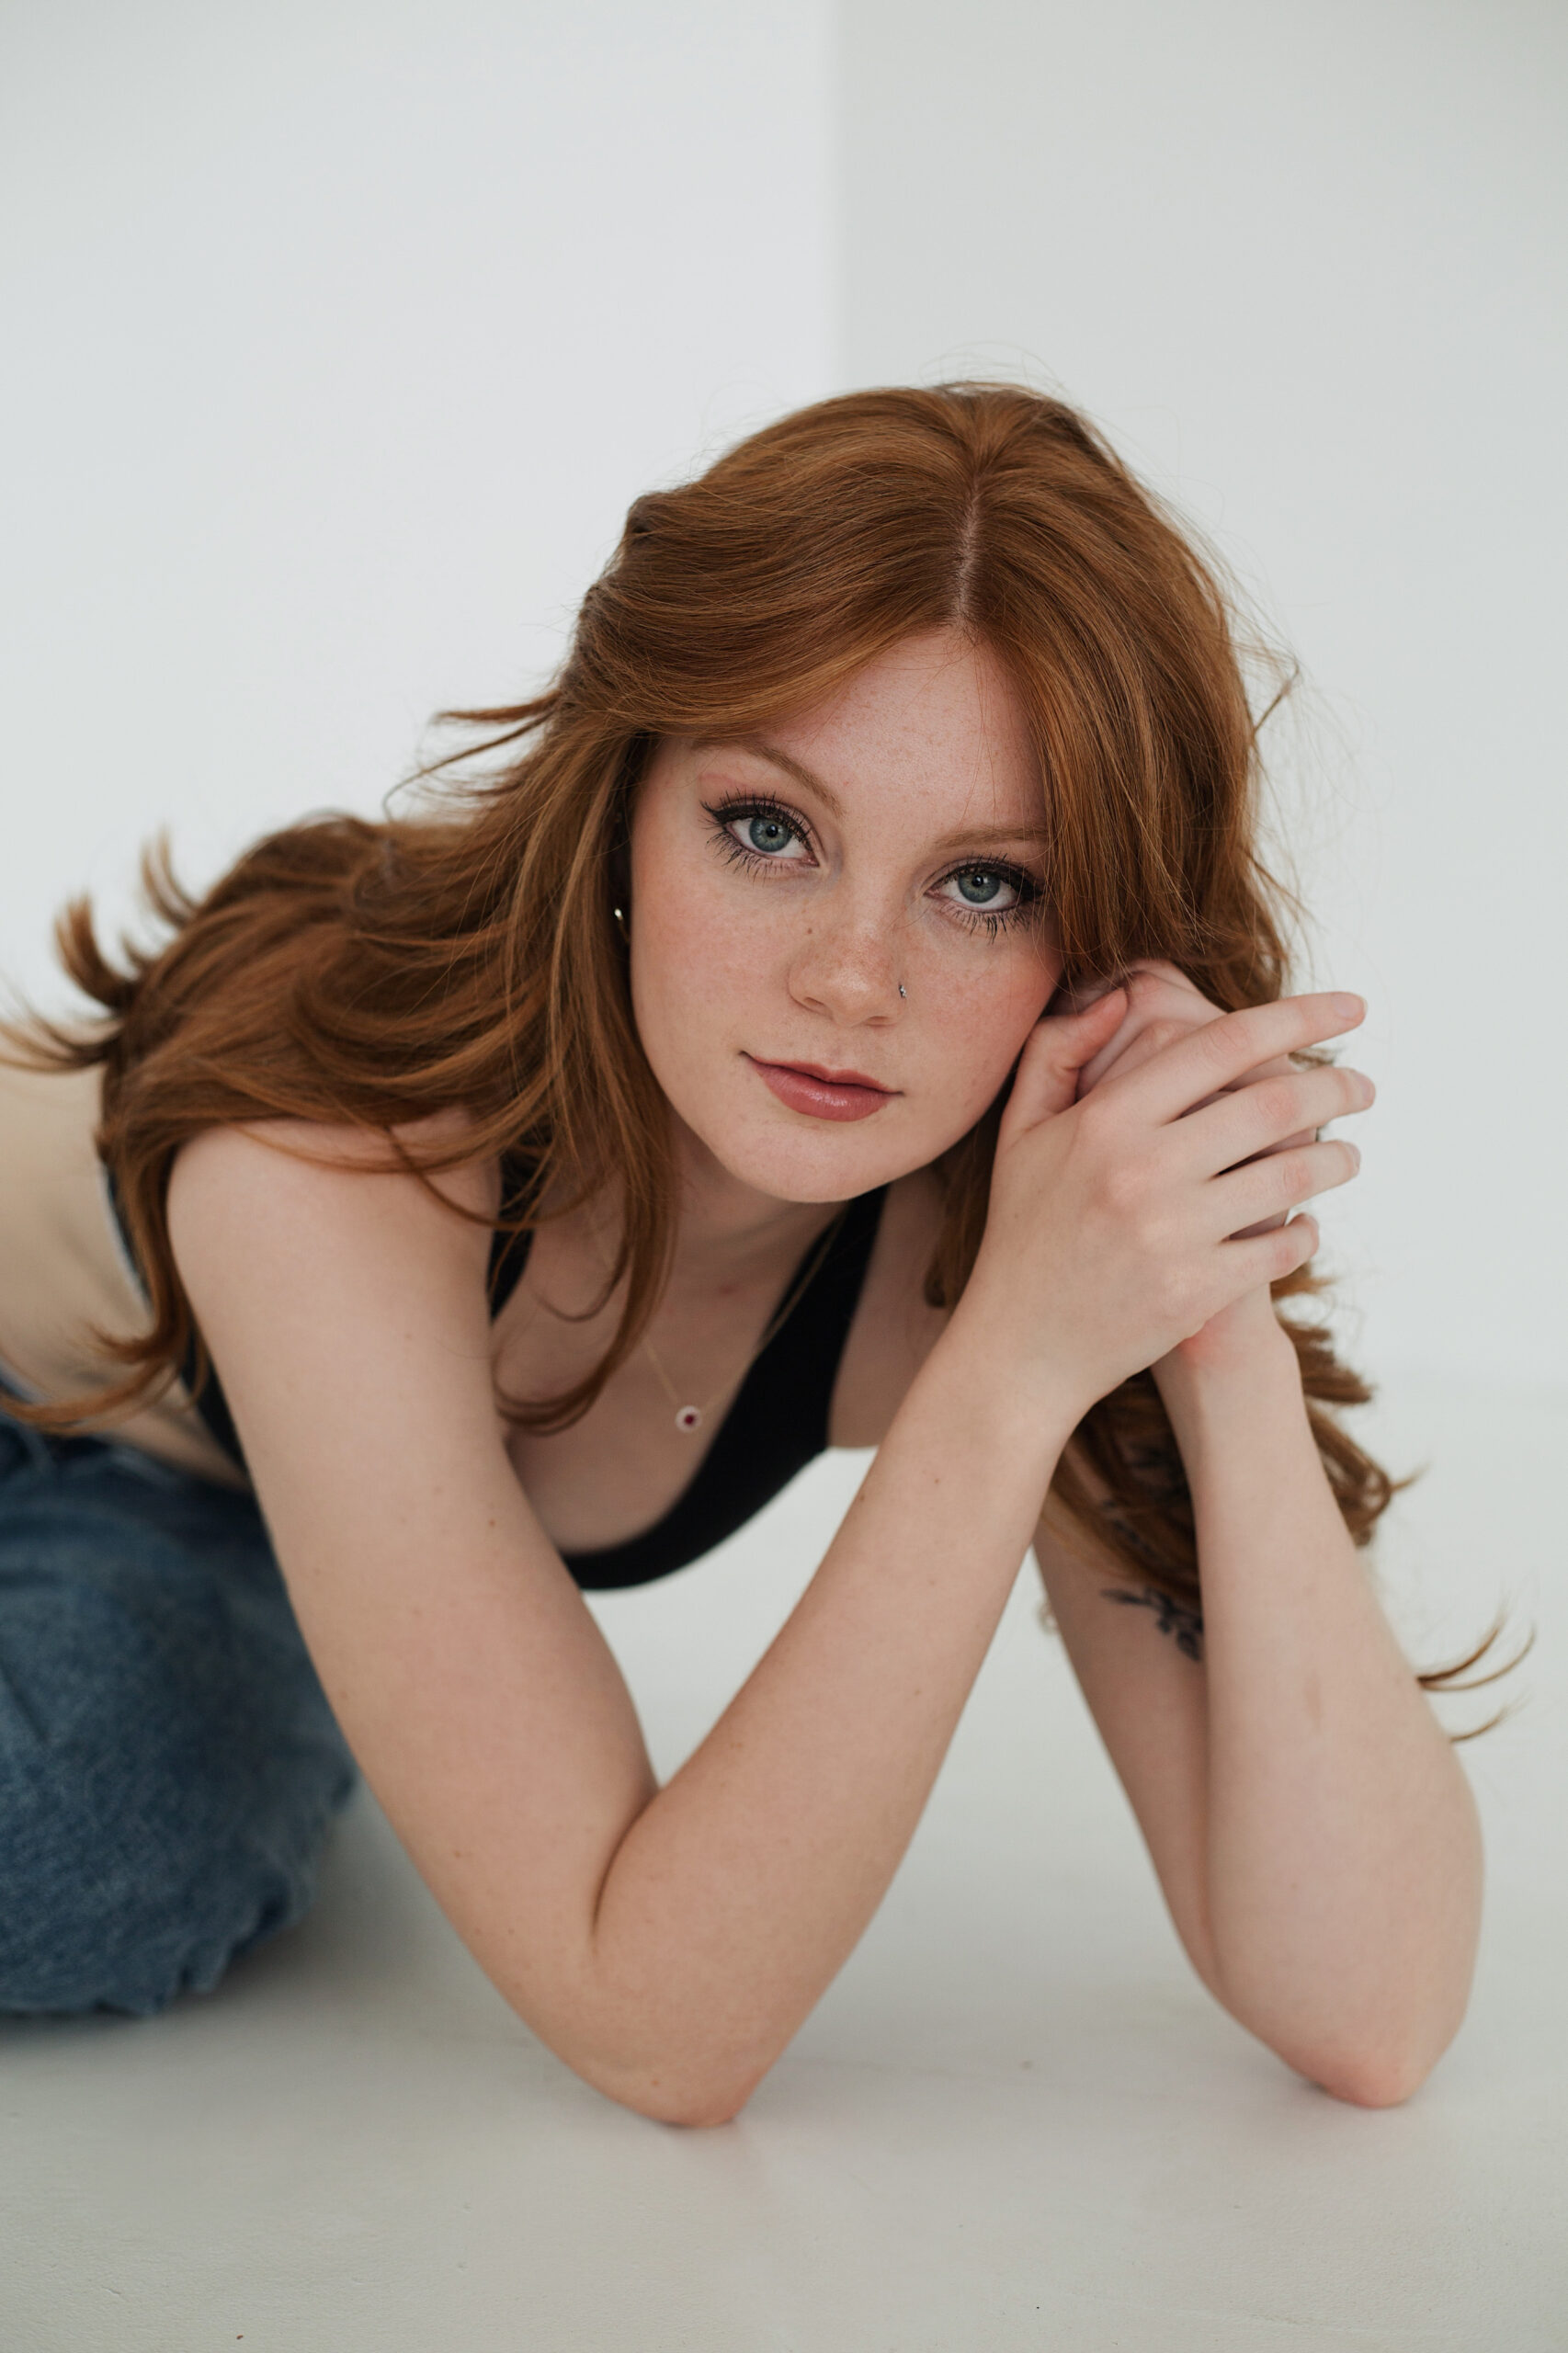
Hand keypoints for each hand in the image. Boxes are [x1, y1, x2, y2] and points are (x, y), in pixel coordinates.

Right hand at [961, 982, 1371, 1413]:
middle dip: (1337, 1086)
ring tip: (1347, 1155)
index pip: (1221, 1044)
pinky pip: (1281, 1247)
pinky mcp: (1196, 1291)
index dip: (1298, 1017)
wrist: (1020, 1347)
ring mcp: (1171, 1233)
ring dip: (1336, 1159)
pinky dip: (1305, 1232)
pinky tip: (1304, 1224)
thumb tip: (1120, 998)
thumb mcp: (1020, 1133)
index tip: (1351, 1006)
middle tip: (1364, 1086)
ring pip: (1292, 1177)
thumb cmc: (1024, 1231)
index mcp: (1105, 1119)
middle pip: (1273, 1104)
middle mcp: (1140, 1169)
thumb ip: (1056, 1052)